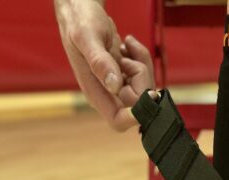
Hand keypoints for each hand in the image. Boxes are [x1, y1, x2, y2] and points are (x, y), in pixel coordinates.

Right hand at [55, 0, 155, 130]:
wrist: (80, 10)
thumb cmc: (79, 22)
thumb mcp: (88, 37)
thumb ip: (99, 62)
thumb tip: (114, 86)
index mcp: (95, 93)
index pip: (119, 121)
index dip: (137, 115)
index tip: (148, 94)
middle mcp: (107, 94)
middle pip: (138, 104)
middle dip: (141, 79)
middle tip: (127, 57)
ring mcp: (116, 86)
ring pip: (143, 89)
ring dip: (141, 65)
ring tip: (126, 48)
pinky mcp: (123, 75)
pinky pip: (142, 75)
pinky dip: (140, 58)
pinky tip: (128, 47)